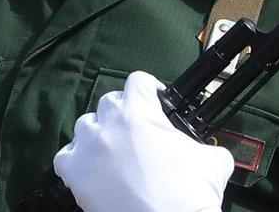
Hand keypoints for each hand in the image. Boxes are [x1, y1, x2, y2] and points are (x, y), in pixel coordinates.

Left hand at [53, 71, 233, 211]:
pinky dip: (77, 159)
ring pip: (86, 126)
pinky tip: (91, 168)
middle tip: (137, 132)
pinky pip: (65, 157)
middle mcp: (109, 125)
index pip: (138, 81)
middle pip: (110, 103)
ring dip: (99, 133)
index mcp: (139, 113)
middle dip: (124, 113)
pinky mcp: (75, 175)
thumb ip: (205, 146)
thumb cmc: (189, 196)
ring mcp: (89, 149)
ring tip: (114, 150)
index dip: (149, 89)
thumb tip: (207, 151)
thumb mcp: (213, 162)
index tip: (154, 99)